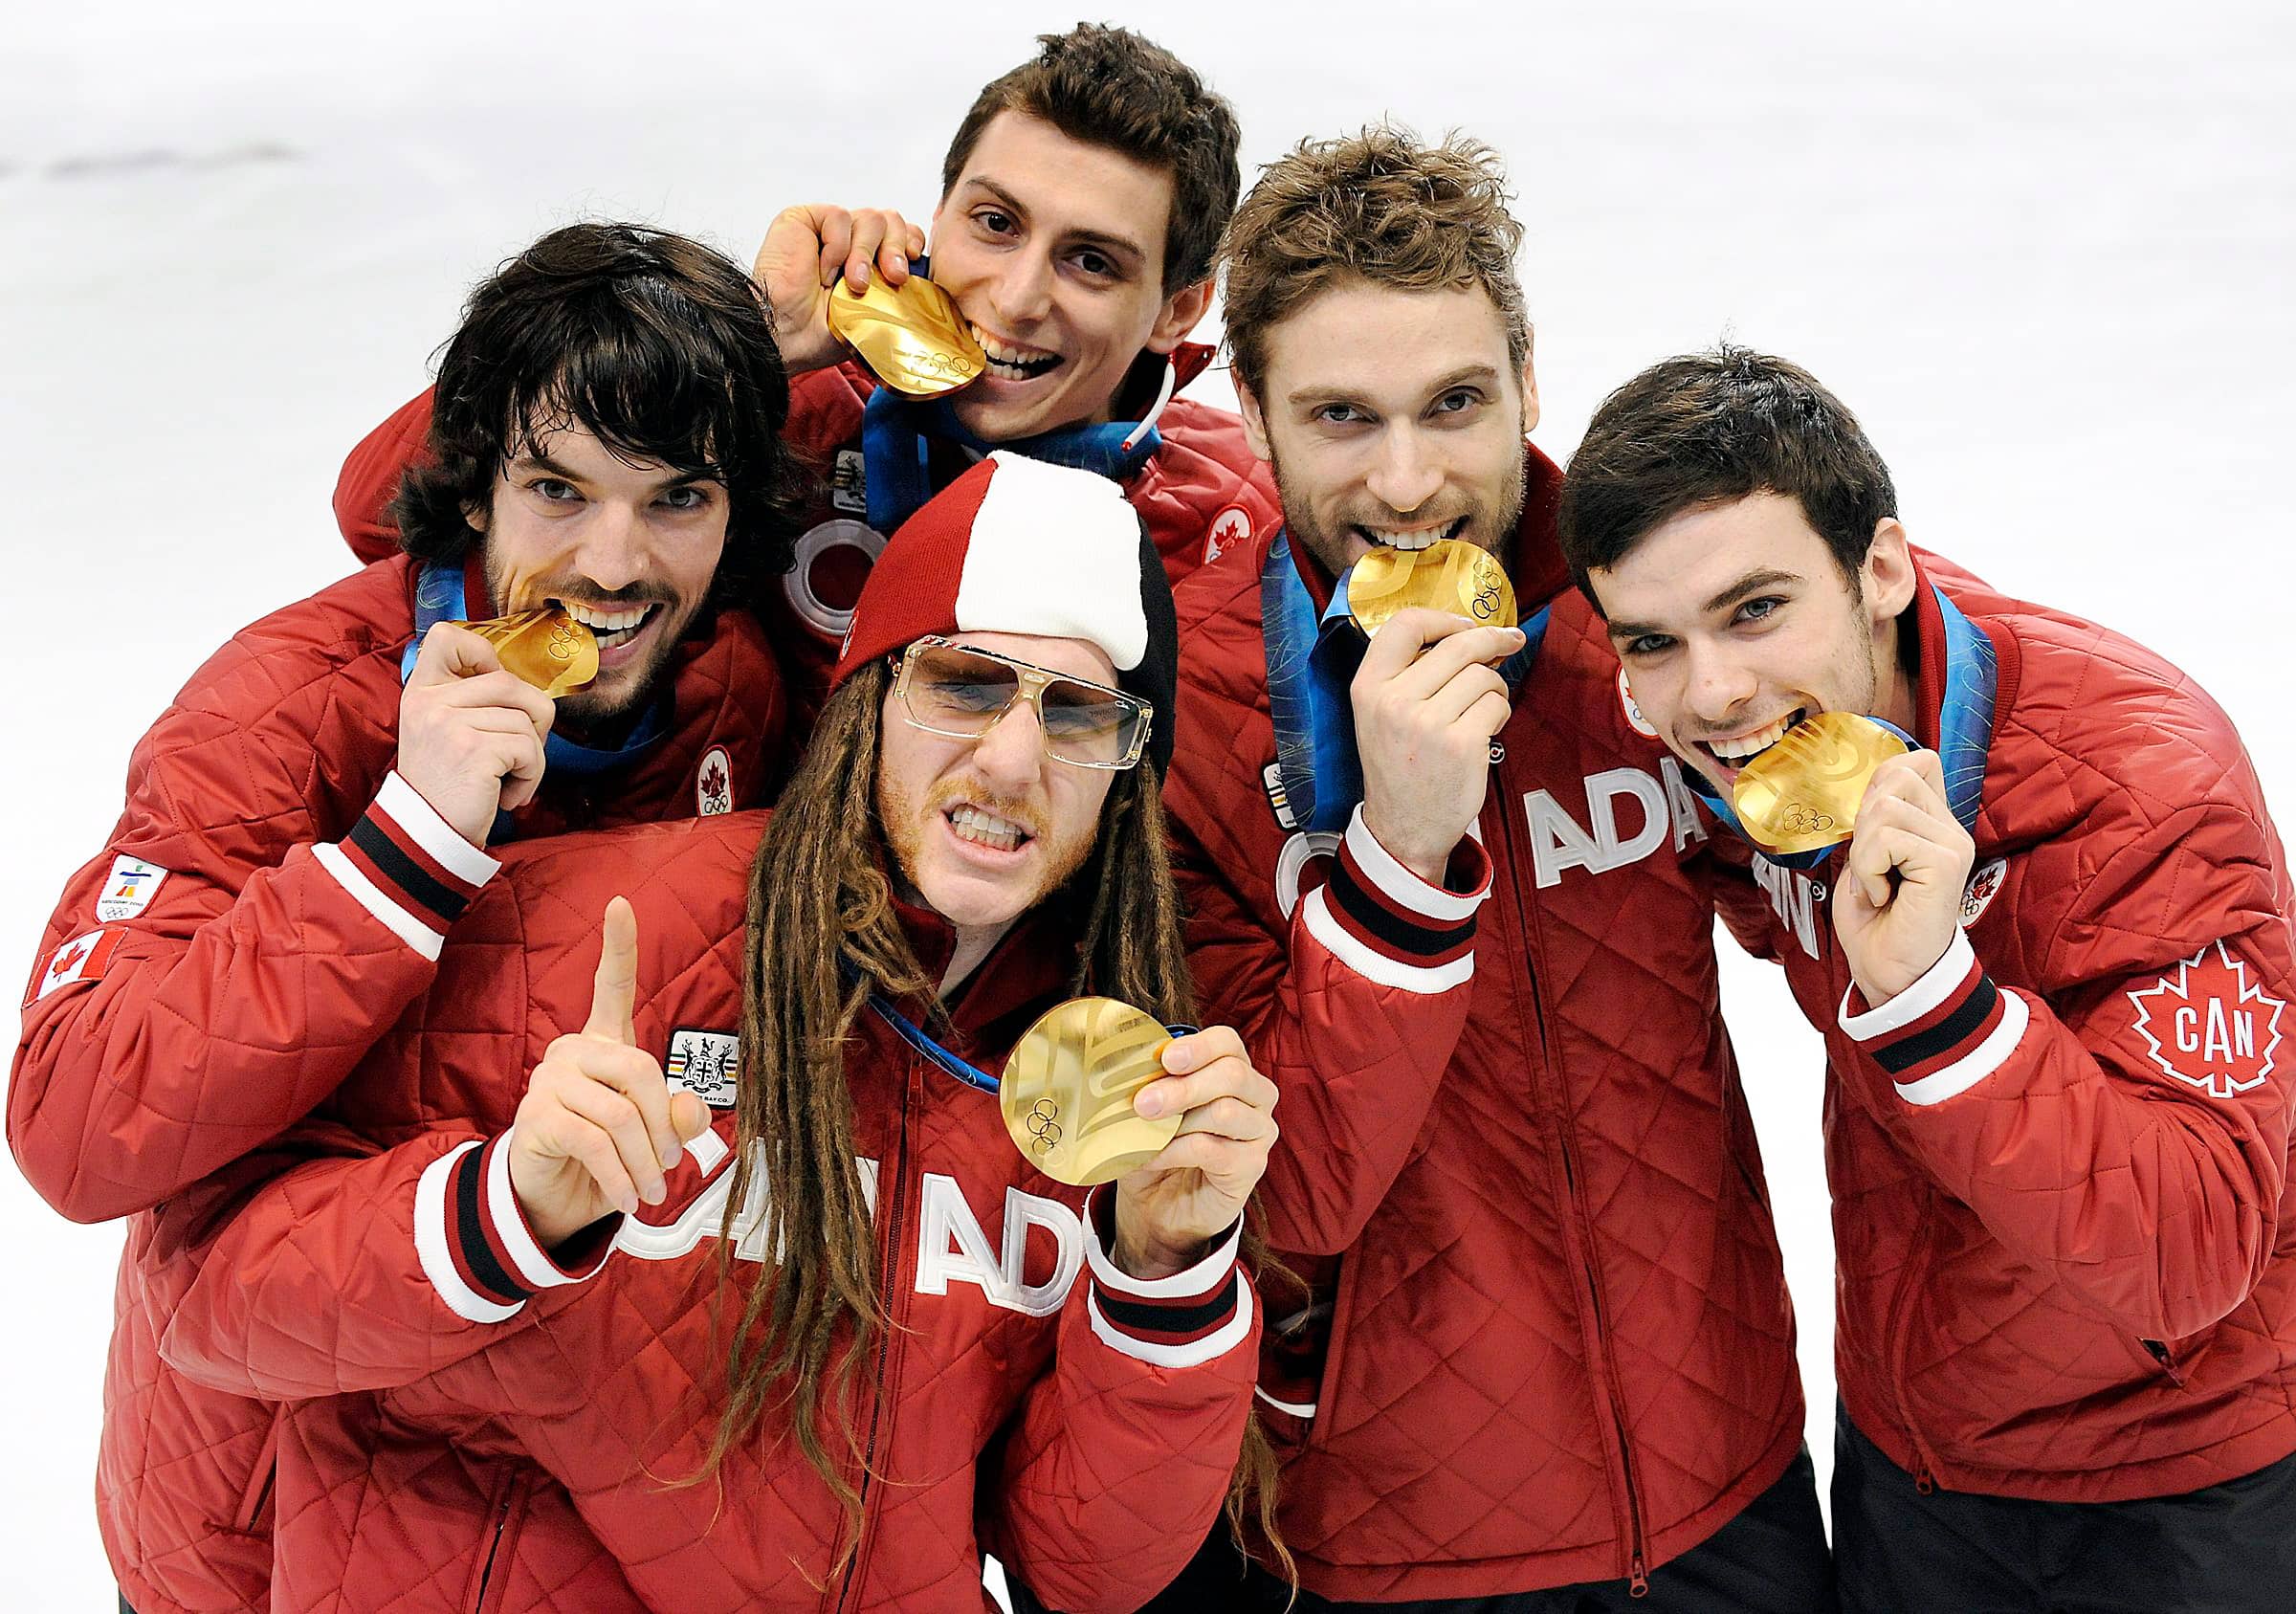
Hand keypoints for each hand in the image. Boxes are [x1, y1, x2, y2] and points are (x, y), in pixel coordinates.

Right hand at [395, 622, 557, 845]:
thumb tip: (526, 689)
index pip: (446, 636)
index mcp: (421, 691)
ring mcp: (449, 723)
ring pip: (527, 719)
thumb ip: (469, 701)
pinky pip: (529, 750)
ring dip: (532, 757)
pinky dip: (530, 777)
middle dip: (533, 719)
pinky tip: (507, 796)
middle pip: (511, 682)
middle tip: (520, 753)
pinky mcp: (473, 750)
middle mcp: (430, 702)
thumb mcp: (445, 732)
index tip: (491, 686)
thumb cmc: (449, 786)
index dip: (482, 653)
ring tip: (507, 780)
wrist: (427, 836)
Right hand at [507, 898, 712, 1248]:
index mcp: (604, 1043)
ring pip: (620, 1113)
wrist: (552, 1199)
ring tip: (649, 1190)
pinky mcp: (537, 1116)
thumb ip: (679, 1118)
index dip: (618, 946)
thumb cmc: (605, 1158)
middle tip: (669, 1165)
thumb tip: (692, 1112)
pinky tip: (628, 1198)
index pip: (612, 986)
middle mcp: (573, 1051)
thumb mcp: (653, 1138)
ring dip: (644, 1161)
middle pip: (641, 1069)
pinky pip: (596, 1142)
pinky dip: (621, 1177)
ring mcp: (550, 1080)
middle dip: (664, 1123)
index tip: (621, 903)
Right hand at [752, 203, 927, 373]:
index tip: (913, 262)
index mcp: (867, 260)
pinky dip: (837, 246)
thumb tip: (925, 282)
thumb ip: (897, 291)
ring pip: (870, 217)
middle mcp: (850, 242)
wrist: (789, 336)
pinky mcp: (804, 218)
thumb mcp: (874, 312)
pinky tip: (823, 271)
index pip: (902, 233)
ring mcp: (827, 229)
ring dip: (865, 254)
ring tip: (853, 284)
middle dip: (897, 248)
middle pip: (891, 219)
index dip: (911, 241)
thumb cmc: (823, 332)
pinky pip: (839, 216)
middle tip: (894, 278)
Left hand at [1114, 1027, 1279, 1279]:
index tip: (1165, 1058)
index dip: (1199, 1047)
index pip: (1228, 1042)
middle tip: (1143, 1103)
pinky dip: (1175, 1151)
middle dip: (1183, 1087)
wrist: (1162, 1207)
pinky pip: (1214, 1149)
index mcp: (1232, 1069)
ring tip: (1144, 1131)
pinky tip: (1152, 1157)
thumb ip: (1146, 1088)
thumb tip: (1123, 1070)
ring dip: (1178, 1120)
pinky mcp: (1252, 1165)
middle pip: (1232, 1075)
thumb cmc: (1160, 1148)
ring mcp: (1259, 1131)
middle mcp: (1256, 1095)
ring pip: (1225, 1112)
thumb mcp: (1149, 1113)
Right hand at [1352, 607, 1523, 883]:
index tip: (1466, 625)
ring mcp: (1427, 723)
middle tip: (1509, 643)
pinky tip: (1485, 731)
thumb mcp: (1379, 714)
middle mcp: (1393, 700)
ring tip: (1483, 709)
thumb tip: (1469, 632)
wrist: (1402, 828)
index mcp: (1367, 686)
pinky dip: (1500, 713)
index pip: (1405, 624)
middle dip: (1491, 641)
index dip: (1443, 617)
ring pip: (1483, 675)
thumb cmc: (1399, 765)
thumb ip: (1408, 672)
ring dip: (1494, 688)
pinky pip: (1497, 705)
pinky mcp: (1461, 744)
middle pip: (1458, 644)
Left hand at [1833, 750, 1975, 1004]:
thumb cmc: (1875, 920)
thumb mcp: (1866, 856)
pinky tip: (1881, 896)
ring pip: (1885, 808)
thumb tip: (1870, 782)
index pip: (1914, 762)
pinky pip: (1887, 839)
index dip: (1878, 786)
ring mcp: (1953, 843)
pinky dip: (1868, 869)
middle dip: (1863, 821)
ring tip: (1874, 885)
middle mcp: (1951, 828)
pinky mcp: (1946, 862)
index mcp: (1934, 822)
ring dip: (1862, 852)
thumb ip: (1875, 816)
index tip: (1869, 835)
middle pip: (1896, 776)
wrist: (1890, 972)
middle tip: (1870, 866)